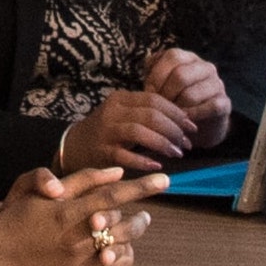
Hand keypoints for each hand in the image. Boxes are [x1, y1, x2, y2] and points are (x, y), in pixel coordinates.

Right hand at [0, 163, 159, 265]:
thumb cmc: (17, 218)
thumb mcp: (41, 192)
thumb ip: (81, 181)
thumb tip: (116, 172)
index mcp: (69, 214)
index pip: (114, 197)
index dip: (142, 188)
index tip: (165, 182)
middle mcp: (75, 240)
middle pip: (122, 229)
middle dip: (140, 221)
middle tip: (145, 216)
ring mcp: (76, 264)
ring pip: (120, 254)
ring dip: (130, 244)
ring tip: (129, 236)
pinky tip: (114, 257)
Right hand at [59, 86, 200, 174]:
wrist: (74, 146)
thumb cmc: (108, 130)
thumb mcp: (125, 114)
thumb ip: (148, 113)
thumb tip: (183, 121)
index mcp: (122, 98)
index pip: (155, 100)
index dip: (177, 113)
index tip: (191, 127)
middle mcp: (113, 111)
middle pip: (150, 115)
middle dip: (173, 129)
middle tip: (186, 144)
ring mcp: (106, 131)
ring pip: (139, 132)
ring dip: (162, 143)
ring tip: (176, 154)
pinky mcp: (102, 151)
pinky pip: (125, 155)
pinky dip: (144, 160)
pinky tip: (157, 166)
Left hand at [141, 46, 231, 149]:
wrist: (198, 124)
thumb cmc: (175, 101)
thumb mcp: (160, 86)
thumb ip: (152, 78)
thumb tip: (148, 85)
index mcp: (188, 58)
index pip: (172, 56)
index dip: (157, 75)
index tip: (148, 92)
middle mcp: (206, 67)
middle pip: (181, 75)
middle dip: (165, 94)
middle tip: (159, 107)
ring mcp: (217, 84)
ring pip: (191, 94)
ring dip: (176, 109)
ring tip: (170, 116)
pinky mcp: (225, 103)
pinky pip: (209, 108)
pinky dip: (193, 116)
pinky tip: (184, 122)